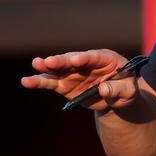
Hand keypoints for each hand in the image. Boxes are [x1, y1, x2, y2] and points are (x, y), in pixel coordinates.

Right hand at [21, 49, 136, 111]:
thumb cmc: (126, 90)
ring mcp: (73, 72)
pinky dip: (39, 82)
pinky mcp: (64, 84)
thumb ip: (119, 89)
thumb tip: (103, 89)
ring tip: (36, 64)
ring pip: (57, 69)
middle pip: (71, 60)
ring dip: (47, 67)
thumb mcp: (129, 91)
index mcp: (105, 58)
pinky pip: (50, 82)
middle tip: (50, 61)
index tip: (75, 60)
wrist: (116, 98)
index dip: (84, 58)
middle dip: (62, 61)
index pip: (93, 57)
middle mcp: (85, 63)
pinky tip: (26, 81)